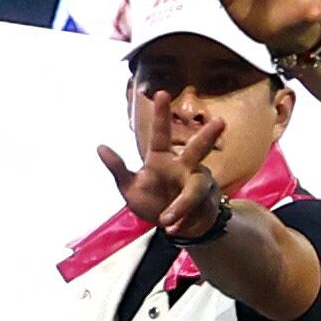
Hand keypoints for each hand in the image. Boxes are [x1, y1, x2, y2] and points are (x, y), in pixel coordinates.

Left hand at [97, 117, 227, 237]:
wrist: (174, 227)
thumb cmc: (151, 202)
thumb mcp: (129, 188)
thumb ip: (117, 168)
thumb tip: (99, 146)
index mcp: (161, 159)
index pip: (161, 135)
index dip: (161, 115)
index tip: (161, 92)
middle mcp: (184, 167)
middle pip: (198, 150)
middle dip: (209, 136)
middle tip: (220, 121)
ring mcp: (199, 183)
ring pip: (197, 188)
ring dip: (183, 204)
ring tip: (166, 221)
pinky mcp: (209, 201)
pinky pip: (197, 209)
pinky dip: (182, 220)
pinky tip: (172, 228)